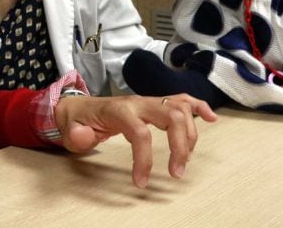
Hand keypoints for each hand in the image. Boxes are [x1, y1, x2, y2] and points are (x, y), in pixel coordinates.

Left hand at [54, 93, 216, 187]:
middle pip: (171, 115)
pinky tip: (212, 118)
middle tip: (177, 172)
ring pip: (180, 109)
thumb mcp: (71, 129)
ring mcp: (149, 101)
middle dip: (180, 145)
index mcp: (120, 110)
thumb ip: (76, 134)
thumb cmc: (79, 120)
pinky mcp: (156, 103)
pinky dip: (200, 107)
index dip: (144, 159)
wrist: (79, 107)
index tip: (141, 182)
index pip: (141, 132)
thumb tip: (85, 136)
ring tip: (184, 160)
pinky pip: (182, 99)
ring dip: (190, 135)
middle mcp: (139, 102)